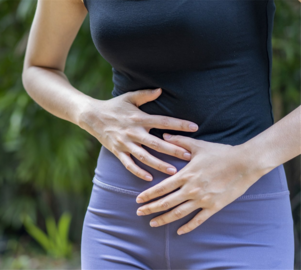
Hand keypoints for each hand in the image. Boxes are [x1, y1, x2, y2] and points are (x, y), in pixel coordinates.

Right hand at [78, 88, 198, 180]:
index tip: (195, 127)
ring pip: (144, 156)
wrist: (92, 116)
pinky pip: (128, 164)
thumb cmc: (114, 106)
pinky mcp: (117, 151)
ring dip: (158, 164)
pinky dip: (138, 172)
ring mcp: (125, 143)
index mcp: (139, 118)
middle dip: (172, 150)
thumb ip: (145, 95)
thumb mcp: (129, 97)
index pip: (163, 121)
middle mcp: (133, 132)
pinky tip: (149, 178)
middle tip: (188, 156)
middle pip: (156, 143)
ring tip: (172, 171)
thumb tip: (161, 89)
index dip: (179, 124)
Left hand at [135, 133, 260, 234]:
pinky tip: (179, 231)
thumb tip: (164, 135)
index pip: (161, 187)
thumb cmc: (221, 153)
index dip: (148, 195)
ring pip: (178, 213)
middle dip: (151, 208)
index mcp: (185, 175)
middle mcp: (191, 189)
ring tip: (152, 223)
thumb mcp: (197, 145)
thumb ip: (179, 142)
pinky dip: (188, 226)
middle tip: (139, 213)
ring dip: (164, 219)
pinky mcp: (214, 206)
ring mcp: (202, 200)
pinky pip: (198, 220)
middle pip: (166, 202)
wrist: (245, 163)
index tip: (138, 200)